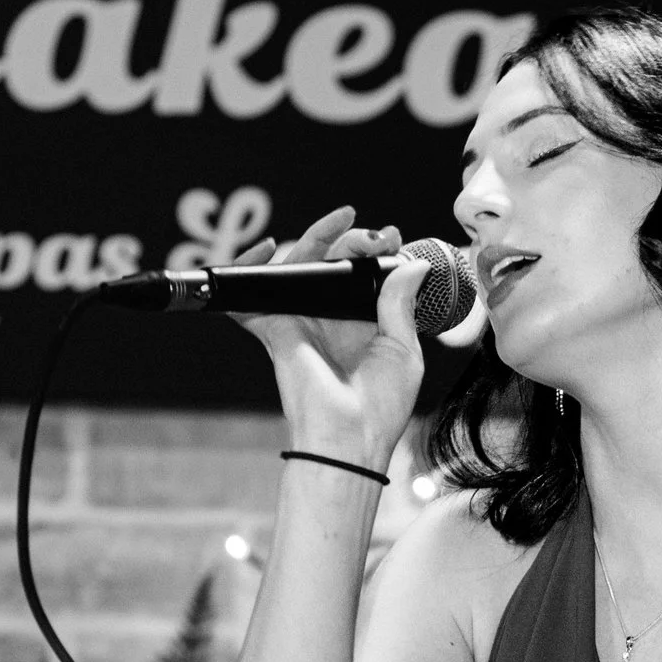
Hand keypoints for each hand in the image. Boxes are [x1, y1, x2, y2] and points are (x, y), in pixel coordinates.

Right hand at [226, 206, 427, 465]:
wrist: (350, 437)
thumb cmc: (380, 406)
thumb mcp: (403, 349)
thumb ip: (401, 304)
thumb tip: (414, 264)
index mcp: (362, 324)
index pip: (363, 275)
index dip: (376, 251)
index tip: (395, 238)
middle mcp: (329, 319)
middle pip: (332, 263)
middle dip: (352, 239)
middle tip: (376, 235)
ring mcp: (300, 320)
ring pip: (298, 266)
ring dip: (317, 237)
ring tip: (344, 224)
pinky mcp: (275, 328)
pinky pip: (250, 293)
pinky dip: (248, 267)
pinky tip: (265, 248)